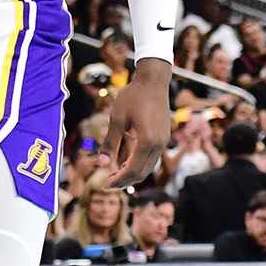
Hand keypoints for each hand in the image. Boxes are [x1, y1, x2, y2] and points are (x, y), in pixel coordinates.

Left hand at [101, 60, 171, 187]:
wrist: (153, 81)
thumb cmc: (133, 97)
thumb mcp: (117, 118)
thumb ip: (110, 142)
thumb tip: (101, 163)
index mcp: (147, 141)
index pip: (133, 170)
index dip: (119, 180)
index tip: (105, 184)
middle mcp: (158, 144)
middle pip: (142, 172)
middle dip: (125, 180)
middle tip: (109, 182)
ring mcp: (163, 141)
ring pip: (148, 166)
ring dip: (132, 173)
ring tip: (115, 173)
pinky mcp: (163, 137)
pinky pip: (151, 157)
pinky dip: (139, 163)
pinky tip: (125, 160)